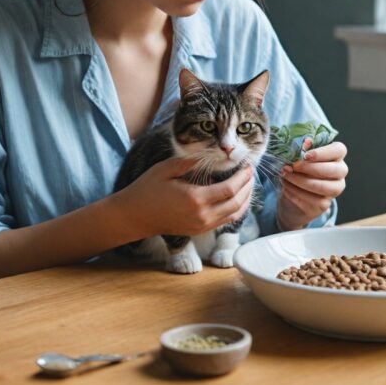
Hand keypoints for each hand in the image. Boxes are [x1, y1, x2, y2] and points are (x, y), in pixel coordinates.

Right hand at [117, 157, 253, 237]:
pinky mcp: (199, 231)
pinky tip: (237, 198)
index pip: (229, 190)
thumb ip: (189, 161)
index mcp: (195, 199)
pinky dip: (236, 210)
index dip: (242, 178)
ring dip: (245, 200)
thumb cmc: (147, 189)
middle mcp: (202, 216)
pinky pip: (225, 221)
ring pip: (233, 215)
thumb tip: (209, 153)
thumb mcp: (166, 169)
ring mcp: (201, 226)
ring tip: (248, 184)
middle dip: (248, 187)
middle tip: (251, 173)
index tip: (247, 166)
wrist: (134, 216)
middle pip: (236, 204)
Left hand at [277, 141, 346, 230]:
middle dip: (310, 168)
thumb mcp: (299, 157)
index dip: (323, 152)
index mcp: (336, 156)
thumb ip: (303, 149)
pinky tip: (285, 188)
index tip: (305, 155)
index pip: (339, 150)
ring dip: (300, 181)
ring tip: (285, 176)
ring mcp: (333, 191)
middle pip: (334, 170)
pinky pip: (312, 200)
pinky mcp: (323, 205)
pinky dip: (296, 193)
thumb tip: (305, 142)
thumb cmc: (298, 171)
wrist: (292, 196)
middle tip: (292, 167)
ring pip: (323, 187)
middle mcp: (339, 174)